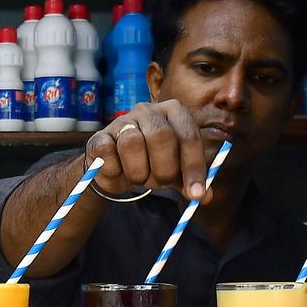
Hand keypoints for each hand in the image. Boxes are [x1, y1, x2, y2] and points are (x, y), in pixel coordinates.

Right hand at [85, 101, 209, 202]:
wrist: (116, 167)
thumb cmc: (152, 164)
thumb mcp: (175, 171)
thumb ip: (190, 182)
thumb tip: (206, 196)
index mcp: (174, 113)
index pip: (189, 136)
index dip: (194, 167)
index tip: (195, 194)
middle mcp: (149, 110)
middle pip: (161, 136)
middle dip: (164, 168)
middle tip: (161, 183)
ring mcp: (122, 120)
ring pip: (132, 143)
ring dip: (138, 171)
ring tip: (138, 178)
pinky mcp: (100, 135)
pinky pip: (107, 152)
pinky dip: (115, 170)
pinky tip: (118, 171)